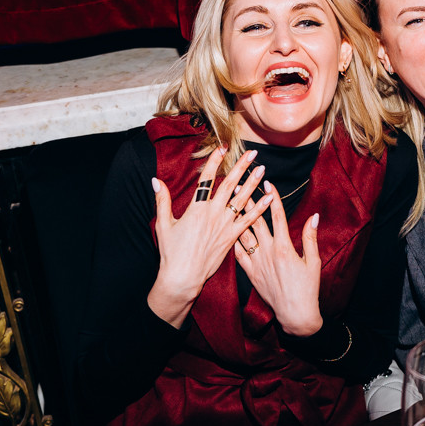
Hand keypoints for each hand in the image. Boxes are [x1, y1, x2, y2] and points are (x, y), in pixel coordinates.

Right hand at [147, 147, 271, 327]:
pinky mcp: (232, 238)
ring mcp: (224, 226)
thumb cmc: (171, 252)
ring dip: (253, 183)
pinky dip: (259, 208)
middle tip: (253, 153)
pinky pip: (248, 220)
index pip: (207, 179)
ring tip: (262, 169)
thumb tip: (155, 180)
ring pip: (242, 199)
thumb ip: (162, 200)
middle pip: (229, 184)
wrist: (183, 277)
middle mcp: (213, 214)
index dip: (215, 162)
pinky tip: (269, 198)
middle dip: (241, 166)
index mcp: (196, 208)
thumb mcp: (163, 224)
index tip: (222, 148)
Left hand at [234, 181, 322, 336]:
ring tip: (230, 204)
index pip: (277, 216)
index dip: (272, 198)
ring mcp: (257, 263)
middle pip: (256, 221)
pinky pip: (238, 255)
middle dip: (249, 202)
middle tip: (241, 184)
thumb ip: (310, 238)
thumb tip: (314, 217)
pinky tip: (227, 231)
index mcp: (285, 247)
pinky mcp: (251, 273)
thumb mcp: (313, 261)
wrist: (295, 314)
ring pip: (244, 235)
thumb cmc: (307, 288)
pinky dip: (233, 242)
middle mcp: (268, 252)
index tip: (267, 183)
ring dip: (237, 218)